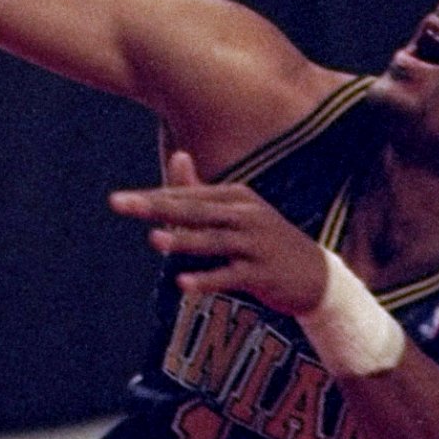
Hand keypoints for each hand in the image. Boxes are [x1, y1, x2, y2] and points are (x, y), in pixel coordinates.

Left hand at [110, 151, 329, 315]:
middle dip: (156, 207)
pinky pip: (230, 276)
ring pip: (213, 241)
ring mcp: (256, 245)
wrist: (318, 277)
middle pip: (194, 211)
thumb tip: (178, 155)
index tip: (121, 200)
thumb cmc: (266, 241)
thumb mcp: (238, 212)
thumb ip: (202, 191)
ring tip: (153, 240)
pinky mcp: (263, 274)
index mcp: (236, 197)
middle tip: (120, 204)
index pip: (188, 195)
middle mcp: (245, 215)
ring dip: (183, 242)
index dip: (153, 198)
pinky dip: (207, 279)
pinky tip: (183, 283)